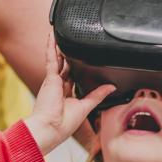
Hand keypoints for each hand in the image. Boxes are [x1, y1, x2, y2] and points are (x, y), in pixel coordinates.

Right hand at [24, 31, 114, 154]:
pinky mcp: (50, 79)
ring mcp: (53, 82)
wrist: (50, 128)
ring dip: (58, 47)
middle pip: (64, 66)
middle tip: (71, 42)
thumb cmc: (63, 124)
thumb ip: (98, 95)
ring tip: (60, 33)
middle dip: (67, 55)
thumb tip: (111, 88)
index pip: (72, 78)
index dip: (77, 69)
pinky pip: (51, 59)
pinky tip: (52, 37)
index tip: (82, 61)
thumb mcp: (86, 107)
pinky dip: (50, 48)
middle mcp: (58, 87)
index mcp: (66, 95)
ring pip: (57, 60)